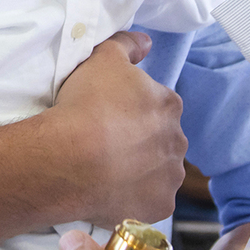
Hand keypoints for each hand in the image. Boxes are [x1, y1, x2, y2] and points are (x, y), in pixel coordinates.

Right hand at [53, 32, 186, 226]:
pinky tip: (111, 191)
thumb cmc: (86, 104)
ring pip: (158, 172)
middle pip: (160, 139)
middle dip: (140, 141)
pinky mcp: (159, 207)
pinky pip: (149, 201)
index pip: (157, 105)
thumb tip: (146, 42)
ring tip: (107, 169)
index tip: (110, 115)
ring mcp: (170, 177)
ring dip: (140, 170)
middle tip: (107, 142)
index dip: (132, 110)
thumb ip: (128, 44)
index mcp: (168, 104)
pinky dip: (135, 197)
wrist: (71, 158)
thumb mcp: (103, 57)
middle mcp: (177, 140)